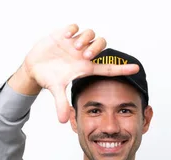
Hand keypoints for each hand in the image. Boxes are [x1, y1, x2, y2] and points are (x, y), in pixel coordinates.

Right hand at [21, 24, 139, 122]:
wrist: (34, 67)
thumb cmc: (48, 78)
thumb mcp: (55, 90)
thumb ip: (61, 103)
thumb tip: (62, 121)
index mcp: (85, 68)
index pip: (108, 68)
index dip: (122, 68)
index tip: (136, 68)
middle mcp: (82, 54)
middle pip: (101, 45)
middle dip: (95, 48)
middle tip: (83, 54)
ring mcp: (74, 44)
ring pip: (90, 34)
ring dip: (84, 39)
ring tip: (73, 46)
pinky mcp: (64, 35)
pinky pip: (74, 26)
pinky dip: (72, 29)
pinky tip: (65, 37)